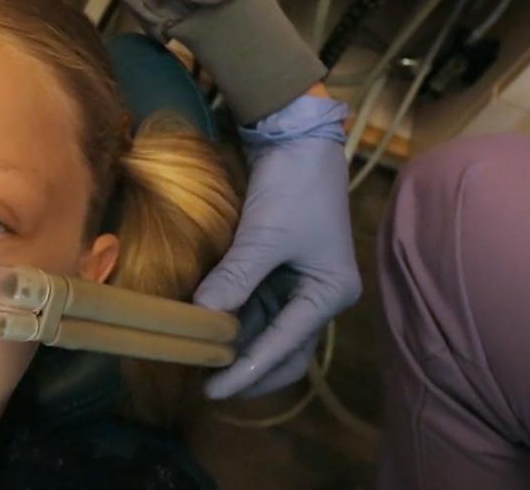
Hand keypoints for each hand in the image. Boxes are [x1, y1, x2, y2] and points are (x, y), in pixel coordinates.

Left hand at [195, 93, 359, 398]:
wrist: (296, 139)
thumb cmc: (293, 187)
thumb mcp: (263, 236)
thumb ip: (235, 279)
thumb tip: (201, 318)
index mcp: (329, 294)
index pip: (287, 345)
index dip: (249, 370)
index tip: (214, 389)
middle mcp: (317, 296)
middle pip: (284, 350)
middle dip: (248, 370)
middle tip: (208, 386)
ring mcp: (297, 284)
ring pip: (265, 330)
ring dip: (236, 346)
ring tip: (199, 361)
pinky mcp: (276, 269)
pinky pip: (254, 306)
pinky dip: (232, 319)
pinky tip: (205, 330)